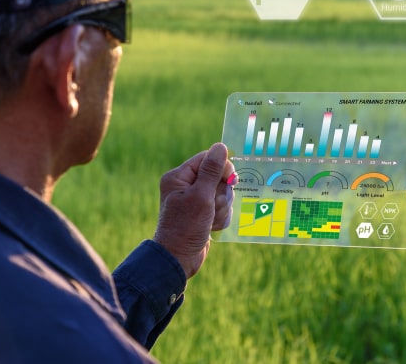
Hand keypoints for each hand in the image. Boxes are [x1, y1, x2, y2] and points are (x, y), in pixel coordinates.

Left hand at [153, 143, 234, 278]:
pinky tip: (211, 227)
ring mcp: (195, 200)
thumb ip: (212, 170)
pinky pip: (221, 207)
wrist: (179, 259)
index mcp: (179, 176)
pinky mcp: (202, 212)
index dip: (221, 169)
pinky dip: (220, 217)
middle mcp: (186, 185)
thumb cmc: (186, 227)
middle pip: (218, 176)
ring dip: (222, 208)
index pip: (208, 159)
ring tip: (210, 220)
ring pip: (222, 193)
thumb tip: (220, 146)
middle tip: (213, 206)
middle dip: (221, 193)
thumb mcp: (201, 196)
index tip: (227, 181)